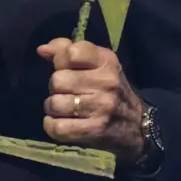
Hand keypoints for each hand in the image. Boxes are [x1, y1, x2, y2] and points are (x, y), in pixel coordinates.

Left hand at [37, 38, 145, 160]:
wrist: (138, 126)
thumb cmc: (109, 90)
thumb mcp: (96, 64)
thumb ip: (66, 51)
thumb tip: (42, 50)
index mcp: (106, 61)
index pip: (72, 52)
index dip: (61, 60)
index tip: (67, 68)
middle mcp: (106, 83)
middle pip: (57, 80)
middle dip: (56, 88)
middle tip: (66, 92)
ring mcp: (101, 108)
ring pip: (54, 104)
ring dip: (53, 108)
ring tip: (65, 109)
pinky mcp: (94, 130)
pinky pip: (57, 127)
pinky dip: (53, 126)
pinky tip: (62, 123)